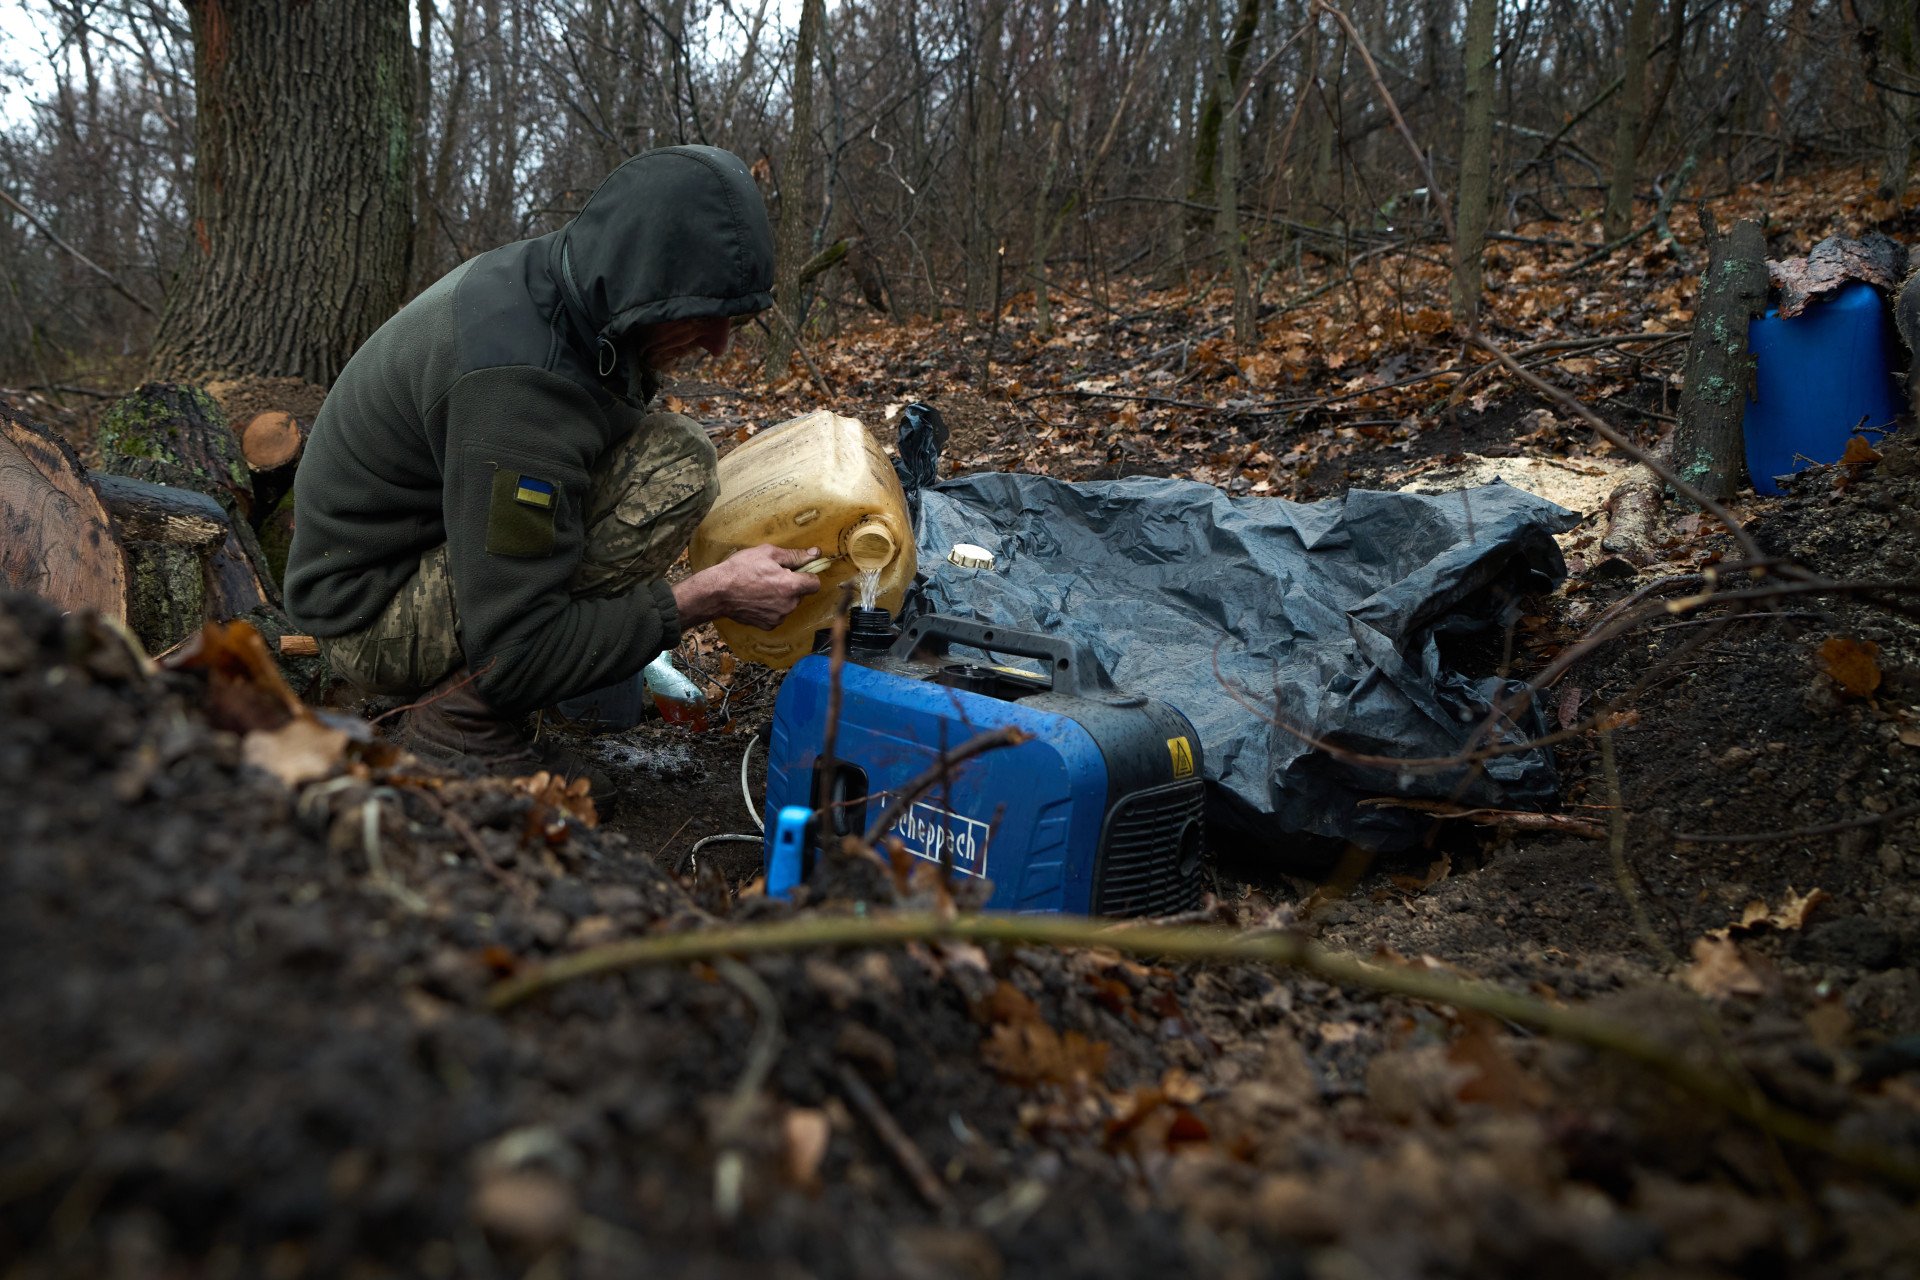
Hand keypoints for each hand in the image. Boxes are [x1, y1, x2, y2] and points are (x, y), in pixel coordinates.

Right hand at [672, 544, 821, 628]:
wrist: (717, 592)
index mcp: (791, 586)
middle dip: (791, 584)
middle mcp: (789, 605)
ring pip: (789, 604)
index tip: (797, 571)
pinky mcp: (768, 625)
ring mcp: (779, 617)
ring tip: (761, 587)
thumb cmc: (741, 569)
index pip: (815, 583)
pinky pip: (777, 614)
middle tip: (772, 576)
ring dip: (781, 596)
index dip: (807, 575)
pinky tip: (757, 598)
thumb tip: (815, 554)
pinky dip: (771, 607)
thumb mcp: (768, 553)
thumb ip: (795, 555)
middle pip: (801, 594)